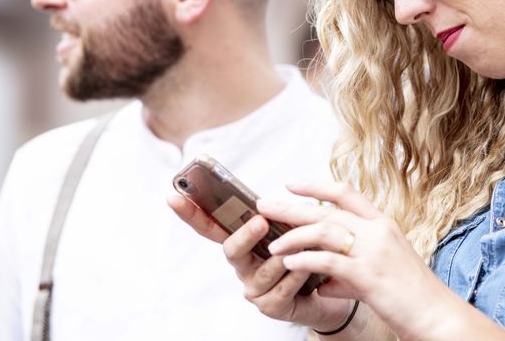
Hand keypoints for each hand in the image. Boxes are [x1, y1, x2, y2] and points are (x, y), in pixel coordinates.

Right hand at [167, 195, 352, 332]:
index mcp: (242, 243)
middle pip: (230, 250)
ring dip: (283, 256)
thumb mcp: (289, 228)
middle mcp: (243, 266)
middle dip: (245, 235)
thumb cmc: (305, 251)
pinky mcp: (271, 307)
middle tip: (261, 221)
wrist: (331, 284)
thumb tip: (263, 203)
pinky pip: (282, 289)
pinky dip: (297, 275)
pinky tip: (308, 268)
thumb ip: (274, 216)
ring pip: (263, 270)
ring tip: (304, 244)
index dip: (190, 213)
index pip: (209, 226)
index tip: (173, 196)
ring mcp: (254, 288)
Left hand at [258, 182, 444, 338]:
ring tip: (272, 245)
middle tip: (263, 205)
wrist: (437, 317)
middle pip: (326, 210)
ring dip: (294, 237)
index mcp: (382, 223)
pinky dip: (305, 260)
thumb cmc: (410, 295)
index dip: (315, 186)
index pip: (345, 193)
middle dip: (291, 207)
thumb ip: (351, 271)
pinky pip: (328, 261)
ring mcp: (374, 251)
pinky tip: (288, 263)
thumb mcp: (382, 272)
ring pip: (324, 231)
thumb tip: (324, 282)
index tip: (290, 183)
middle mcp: (378, 230)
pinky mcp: (368, 275)